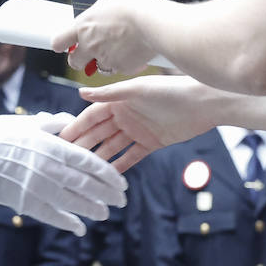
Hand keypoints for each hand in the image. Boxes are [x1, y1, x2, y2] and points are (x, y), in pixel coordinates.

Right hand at [0, 112, 126, 235]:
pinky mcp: (26, 203)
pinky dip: (67, 222)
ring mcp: (40, 188)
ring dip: (92, 209)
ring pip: (73, 202)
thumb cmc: (0, 134)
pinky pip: (52, 215)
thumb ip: (54, 122)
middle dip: (107, 194)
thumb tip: (72, 120)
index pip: (89, 163)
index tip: (122, 183)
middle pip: (86, 184)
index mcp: (53, 147)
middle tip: (121, 202)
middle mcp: (51, 169)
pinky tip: (80, 228)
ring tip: (104, 214)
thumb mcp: (29, 121)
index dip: (108, 174)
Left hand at [51, 0, 161, 74]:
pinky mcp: (125, 68)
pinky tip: (134, 54)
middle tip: (91, 50)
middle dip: (81, 58)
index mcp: (83, 26)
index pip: (59, 41)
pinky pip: (122, 70)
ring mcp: (107, 59)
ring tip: (116, 51)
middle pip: (75, 62)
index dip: (61, 43)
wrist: (155, 23)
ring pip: (100, 68)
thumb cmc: (135, 1)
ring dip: (104, 62)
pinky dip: (127, 64)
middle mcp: (91, 46)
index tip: (66, 43)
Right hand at [59, 75, 214, 171]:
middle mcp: (125, 115)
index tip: (61, 139)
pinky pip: (132, 156)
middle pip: (100, 133)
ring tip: (83, 173)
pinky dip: (121, 165)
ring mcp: (138, 130)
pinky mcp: (152, 142)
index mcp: (119, 100)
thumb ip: (110, 94)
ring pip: (113, 146)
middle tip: (65, 161)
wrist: (204, 103)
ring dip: (99, 158)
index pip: (92, 116)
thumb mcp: (138, 90)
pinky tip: (108, 176)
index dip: (77, 127)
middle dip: (84, 145)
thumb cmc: (172, 89)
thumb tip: (81, 93)